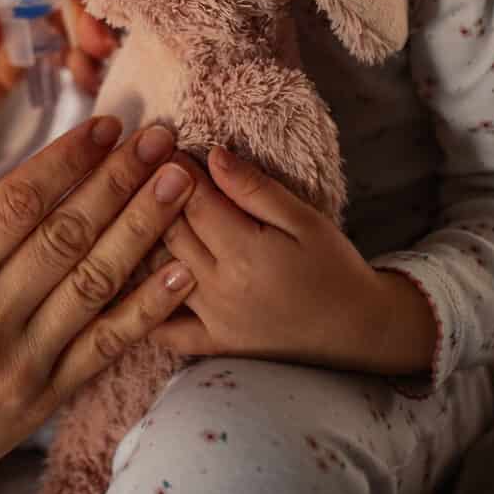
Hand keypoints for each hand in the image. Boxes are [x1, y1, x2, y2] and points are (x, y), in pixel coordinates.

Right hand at [0, 116, 198, 493]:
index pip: (15, 206)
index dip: (65, 161)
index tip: (104, 126)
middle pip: (65, 236)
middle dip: (118, 179)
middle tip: (160, 136)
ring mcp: (21, 362)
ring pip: (94, 282)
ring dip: (143, 227)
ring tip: (180, 182)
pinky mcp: (46, 397)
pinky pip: (106, 346)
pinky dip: (147, 308)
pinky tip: (181, 271)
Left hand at [153, 147, 436, 376]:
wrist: (359, 332)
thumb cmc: (335, 268)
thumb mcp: (304, 220)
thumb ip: (256, 189)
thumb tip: (214, 156)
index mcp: (246, 252)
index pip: (195, 202)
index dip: (176, 171)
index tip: (165, 147)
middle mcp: (222, 288)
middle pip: (170, 233)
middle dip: (155, 198)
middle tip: (144, 171)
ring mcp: (214, 320)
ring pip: (160, 271)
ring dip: (146, 241)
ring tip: (136, 212)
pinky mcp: (215, 345)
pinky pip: (167, 330)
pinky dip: (146, 308)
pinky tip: (134, 283)